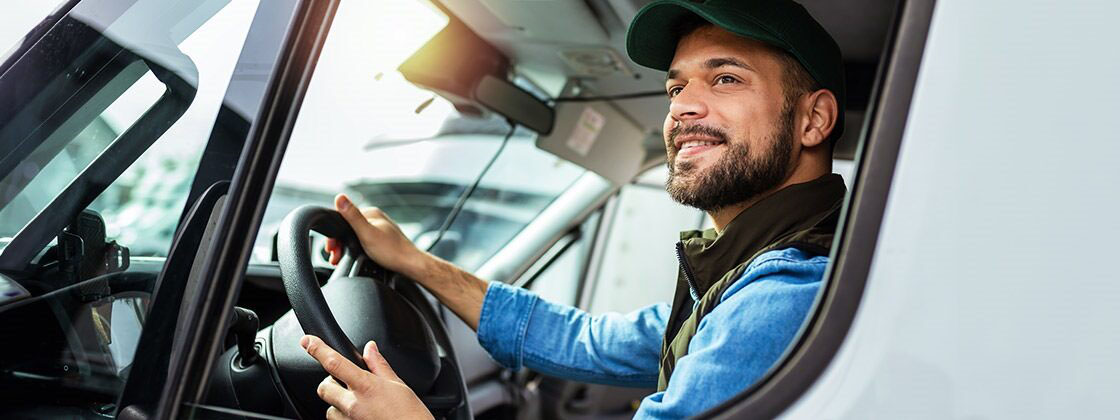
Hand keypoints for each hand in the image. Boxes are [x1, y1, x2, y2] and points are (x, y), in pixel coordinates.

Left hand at [301, 335, 433, 419]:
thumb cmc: (410, 415)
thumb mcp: (398, 385)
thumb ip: (379, 365)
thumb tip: (370, 348)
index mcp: (366, 386)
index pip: (334, 363)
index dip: (318, 350)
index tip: (307, 341)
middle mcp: (354, 404)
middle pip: (324, 388)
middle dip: (330, 383)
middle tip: (345, 383)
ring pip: (329, 408)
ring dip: (338, 404)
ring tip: (357, 405)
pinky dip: (344, 418)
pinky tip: (360, 416)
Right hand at [325, 194, 426, 276]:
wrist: (410, 265)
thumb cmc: (392, 251)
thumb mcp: (366, 233)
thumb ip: (352, 216)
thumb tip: (339, 197)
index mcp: (371, 213)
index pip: (344, 218)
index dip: (335, 233)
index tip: (331, 248)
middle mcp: (375, 219)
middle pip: (349, 228)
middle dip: (339, 243)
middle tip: (335, 257)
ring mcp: (379, 229)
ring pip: (355, 236)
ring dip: (346, 247)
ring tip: (341, 258)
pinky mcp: (381, 240)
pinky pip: (362, 242)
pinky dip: (355, 249)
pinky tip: (355, 257)